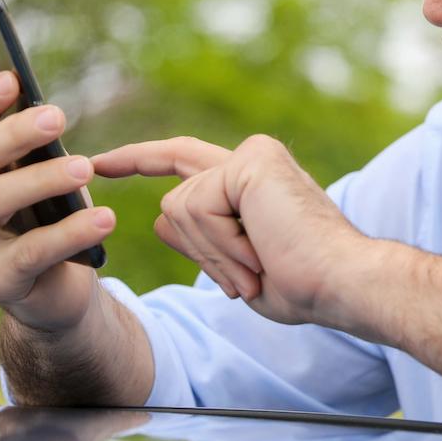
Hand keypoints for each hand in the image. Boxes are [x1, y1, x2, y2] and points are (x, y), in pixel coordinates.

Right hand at [0, 65, 115, 333]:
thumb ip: (23, 132)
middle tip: (58, 116)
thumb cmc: (49, 220)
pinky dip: (69, 233)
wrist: (57, 293)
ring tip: (85, 167)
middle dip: (13, 134)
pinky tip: (104, 218)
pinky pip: (29, 253)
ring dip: (40, 179)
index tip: (11, 76)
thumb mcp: (41, 172)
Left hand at [89, 133, 366, 327]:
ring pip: (180, 210)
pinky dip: (220, 244)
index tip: (100, 163)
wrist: (341, 282)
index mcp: (252, 180)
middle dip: (201, 251)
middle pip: (178, 202)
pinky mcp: (249, 163)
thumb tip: (162, 219)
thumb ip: (202, 242)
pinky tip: (256, 250)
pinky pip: (197, 209)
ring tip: (258, 266)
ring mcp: (251, 156)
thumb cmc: (303, 284)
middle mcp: (251, 159)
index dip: (139, 160)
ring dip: (214, 254)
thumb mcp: (237, 268)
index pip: (183, 159)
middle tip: (252, 275)